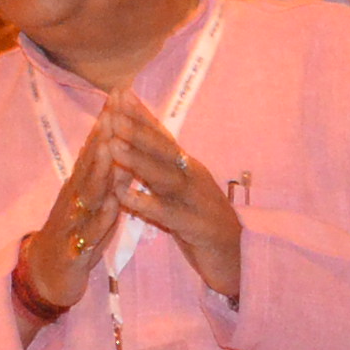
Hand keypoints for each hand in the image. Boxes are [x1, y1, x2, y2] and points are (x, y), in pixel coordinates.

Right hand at [17, 125, 125, 319]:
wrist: (49, 276)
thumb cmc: (77, 235)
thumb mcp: (93, 201)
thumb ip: (107, 175)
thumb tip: (122, 142)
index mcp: (80, 186)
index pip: (95, 148)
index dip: (107, 121)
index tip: (118, 93)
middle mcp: (74, 199)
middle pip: (89, 163)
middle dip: (103, 136)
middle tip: (114, 108)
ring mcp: (72, 223)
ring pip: (87, 194)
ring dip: (99, 170)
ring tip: (110, 147)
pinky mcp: (74, 249)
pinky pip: (89, 233)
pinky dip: (101, 218)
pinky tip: (113, 205)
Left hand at [98, 96, 243, 304]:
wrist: (237, 257)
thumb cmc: (202, 222)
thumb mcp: (180, 191)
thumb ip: (160, 169)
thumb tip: (135, 144)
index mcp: (187, 166)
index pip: (161, 135)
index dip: (141, 114)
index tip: (119, 92)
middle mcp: (192, 177)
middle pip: (162, 149)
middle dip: (136, 129)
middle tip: (112, 111)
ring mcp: (196, 200)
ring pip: (164, 176)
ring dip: (138, 160)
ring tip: (113, 145)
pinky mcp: (196, 226)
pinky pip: (167, 213)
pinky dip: (146, 203)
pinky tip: (125, 197)